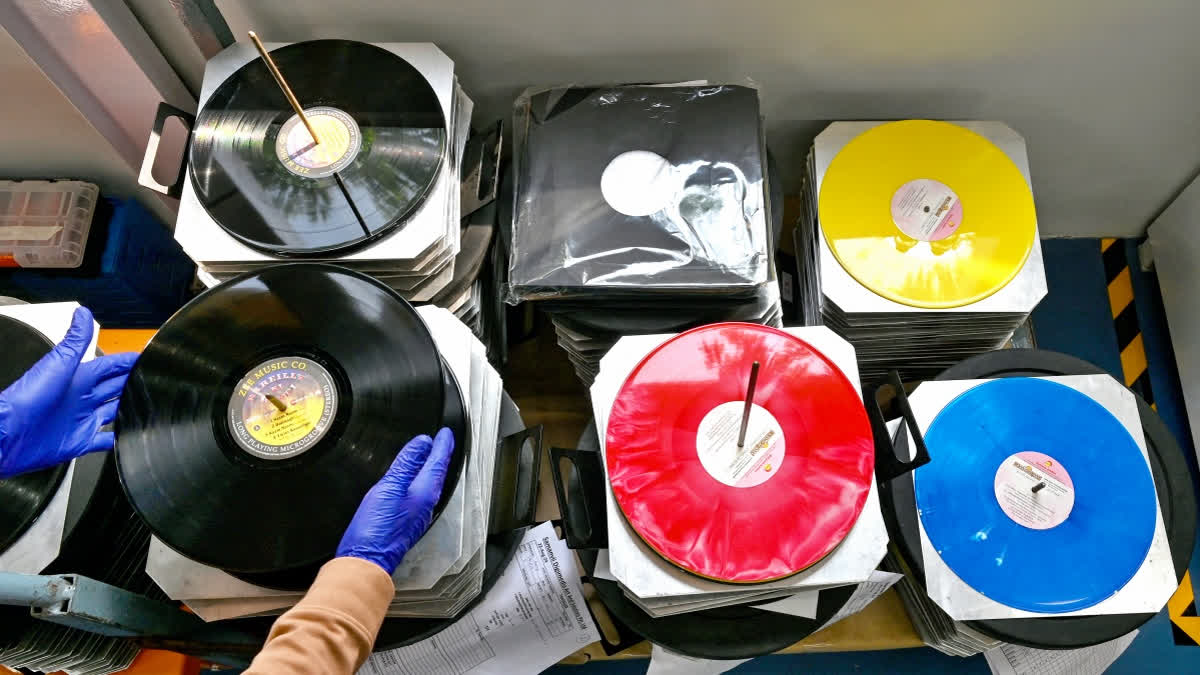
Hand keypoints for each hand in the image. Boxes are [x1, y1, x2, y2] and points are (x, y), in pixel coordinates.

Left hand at [0, 307, 137, 477]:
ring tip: (146, 406)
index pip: (111, 366)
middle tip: (151, 379)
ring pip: (114, 411)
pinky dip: (117, 440)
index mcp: (78, 378)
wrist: (8, 433)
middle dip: (133, 382)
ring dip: (128, 408)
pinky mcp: (78, 441)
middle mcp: (81, 398)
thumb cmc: (27, 398)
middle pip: (115, 387)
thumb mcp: (57, 364)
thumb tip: (83, 313)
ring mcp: (81, 420)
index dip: (128, 361)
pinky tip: (127, 437)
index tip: (146, 356)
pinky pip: (104, 441)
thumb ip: (74, 341)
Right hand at [336, 428, 454, 574]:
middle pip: (438, 472)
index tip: (446, 433)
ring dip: (431, 466)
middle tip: (442, 440)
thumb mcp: (390, 487)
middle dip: (441, 454)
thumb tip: (422, 443)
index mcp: (425, 492)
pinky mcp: (407, 521)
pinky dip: (420, 479)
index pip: (439, 461)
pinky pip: (420, 493)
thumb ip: (407, 464)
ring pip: (430, 483)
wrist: (366, 561)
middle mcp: (426, 503)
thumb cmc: (376, 529)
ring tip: (430, 455)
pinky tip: (412, 479)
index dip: (443, 444)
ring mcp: (418, 514)